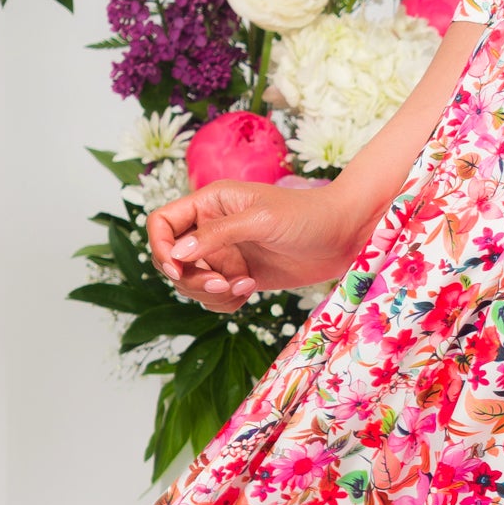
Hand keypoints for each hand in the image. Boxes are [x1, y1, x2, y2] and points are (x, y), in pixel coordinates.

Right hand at [146, 174, 378, 309]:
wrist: (343, 236)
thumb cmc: (306, 215)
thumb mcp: (261, 219)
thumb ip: (218, 235)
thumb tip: (179, 253)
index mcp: (210, 203)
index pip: (162, 223)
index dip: (159, 246)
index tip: (178, 268)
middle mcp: (212, 228)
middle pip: (172, 260)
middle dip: (191, 278)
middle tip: (221, 284)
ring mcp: (225, 254)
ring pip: (192, 283)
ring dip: (210, 293)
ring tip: (243, 286)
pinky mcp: (240, 276)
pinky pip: (214, 297)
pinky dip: (224, 302)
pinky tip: (250, 291)